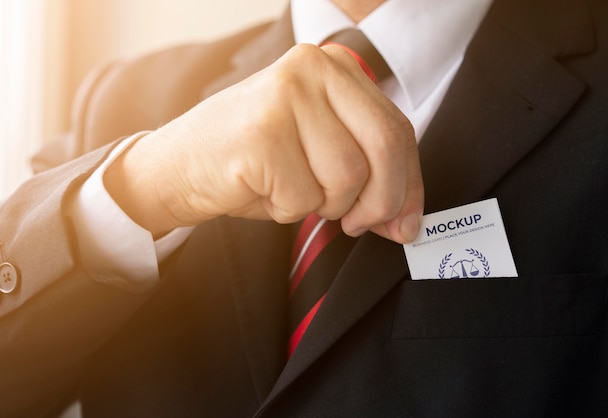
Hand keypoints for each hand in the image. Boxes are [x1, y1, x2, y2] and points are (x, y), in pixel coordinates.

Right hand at [105, 44, 422, 243]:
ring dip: (321, 204)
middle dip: (380, 201)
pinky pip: (304, 197)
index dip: (408, 185)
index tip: (404, 222)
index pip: (397, 128)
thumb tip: (408, 222)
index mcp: (334, 66)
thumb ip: (370, 175)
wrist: (178, 166)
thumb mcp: (321, 156)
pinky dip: (286, 209)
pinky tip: (262, 189)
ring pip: (347, 177)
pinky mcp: (263, 133)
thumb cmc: (253, 163)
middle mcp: (312, 69)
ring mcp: (286, 97)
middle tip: (355, 223)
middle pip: (385, 146)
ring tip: (288, 189)